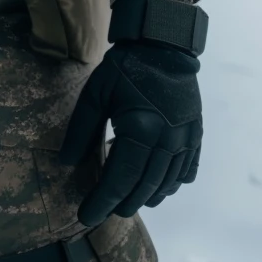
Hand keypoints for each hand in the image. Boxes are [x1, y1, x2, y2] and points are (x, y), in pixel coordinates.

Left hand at [59, 44, 201, 226]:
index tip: (85, 217)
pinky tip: (156, 186)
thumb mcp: (96, 93)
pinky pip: (185, 172)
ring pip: (165, 185)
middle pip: (143, 188)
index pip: (119, 180)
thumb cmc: (125, 67)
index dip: (101, 202)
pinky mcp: (195, 135)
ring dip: (145, 197)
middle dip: (121, 204)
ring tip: (126, 200)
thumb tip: (67, 164)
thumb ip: (81, 130)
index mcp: (140, 130)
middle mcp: (167, 141)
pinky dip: (170, 185)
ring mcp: (185, 140)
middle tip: (102, 210)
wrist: (163, 44)